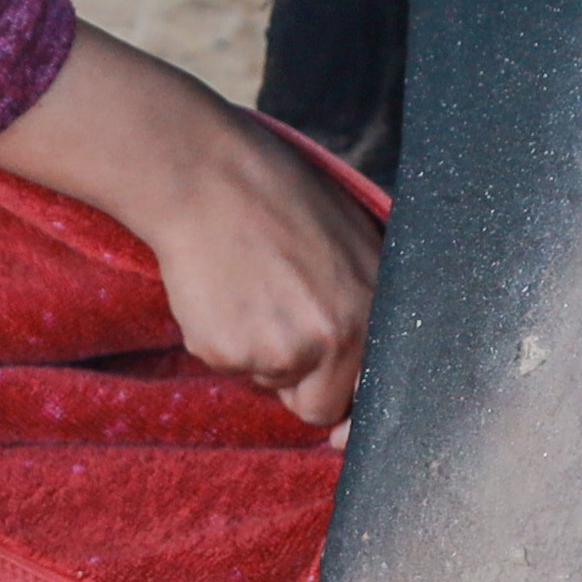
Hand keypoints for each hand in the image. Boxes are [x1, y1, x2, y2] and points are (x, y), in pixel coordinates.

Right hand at [0, 26, 377, 428]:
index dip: (346, 395)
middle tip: (277, 317)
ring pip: (268, 380)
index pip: (371, 394)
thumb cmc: (280, 197)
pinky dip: (220, 337)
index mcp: (374, 310)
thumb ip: (369, 303)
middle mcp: (335, 337)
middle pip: (317, 407)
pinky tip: (221, 289)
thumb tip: (369, 367)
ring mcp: (279, 350)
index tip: (332, 399)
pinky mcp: (227, 351)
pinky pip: (227, 364)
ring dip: (257, 350)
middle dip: (298, 379)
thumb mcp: (356, 241)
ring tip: (249, 286)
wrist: (207, 175)